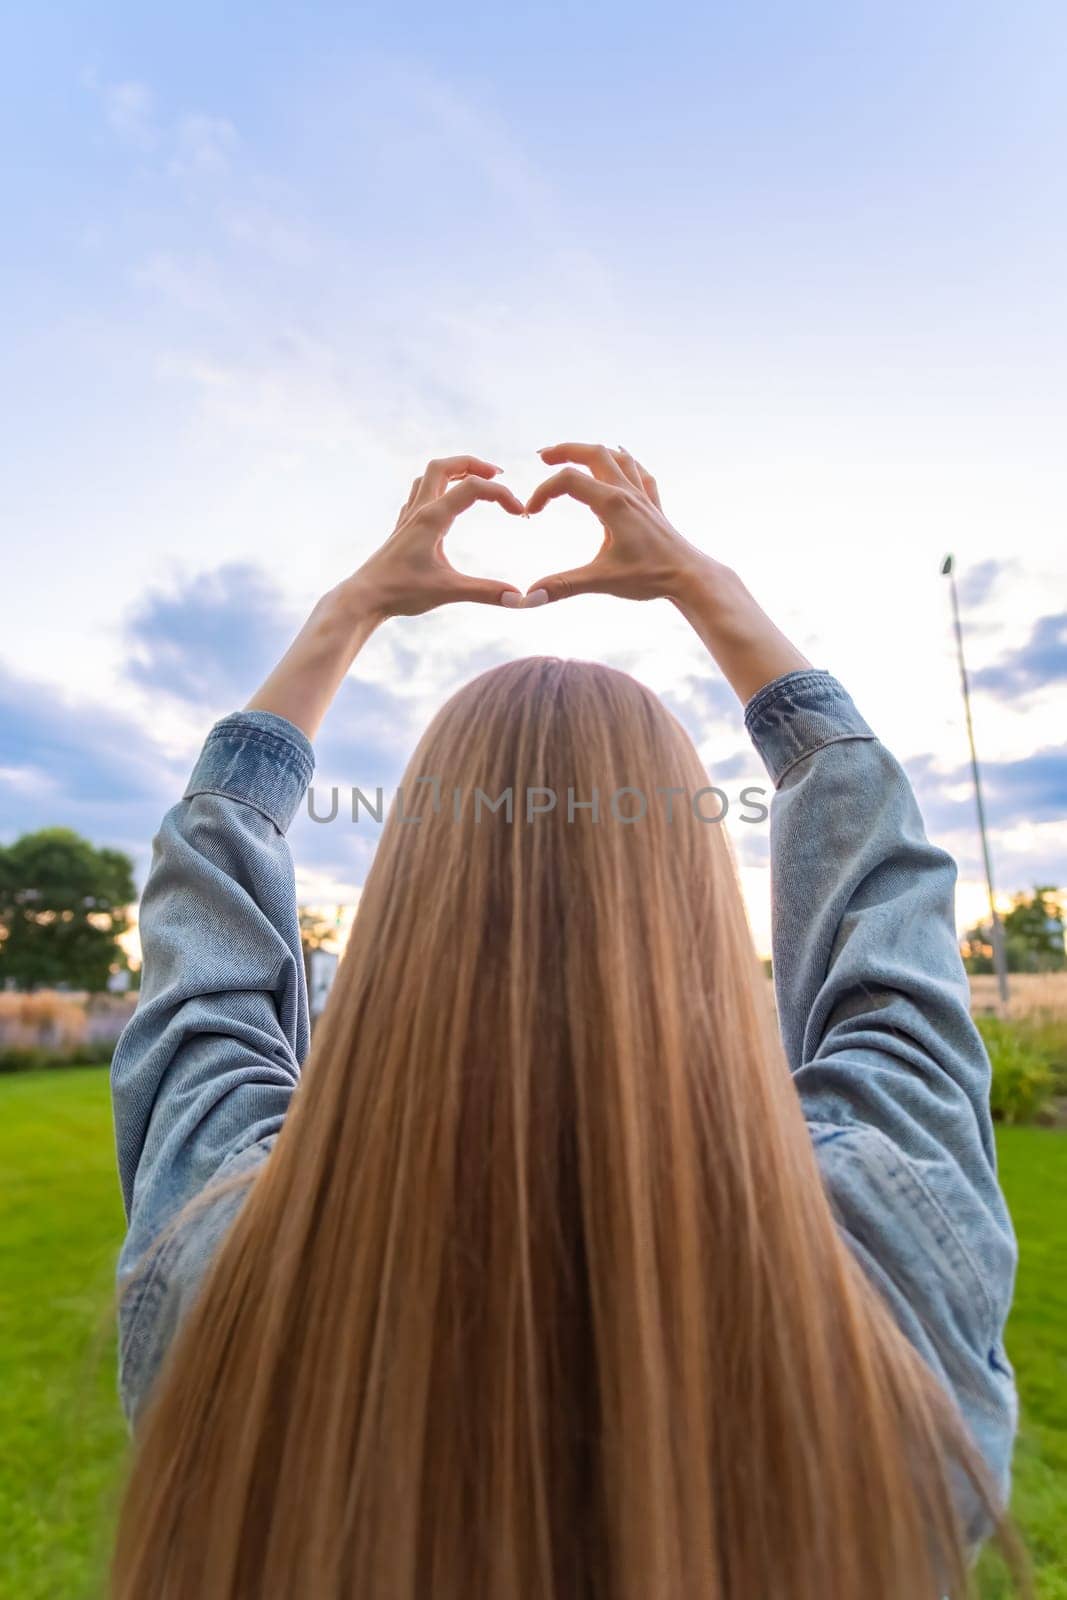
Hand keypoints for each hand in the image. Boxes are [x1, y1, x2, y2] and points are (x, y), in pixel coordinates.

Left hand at [349, 455, 524, 619]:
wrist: (364, 598)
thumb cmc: (401, 592)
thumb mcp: (449, 591)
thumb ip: (486, 592)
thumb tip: (520, 599)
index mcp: (432, 518)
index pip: (472, 487)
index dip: (501, 495)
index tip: (519, 513)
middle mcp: (419, 511)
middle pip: (444, 466)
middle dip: (474, 464)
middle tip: (498, 475)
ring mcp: (408, 518)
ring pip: (429, 476)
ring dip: (454, 472)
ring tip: (476, 481)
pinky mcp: (403, 528)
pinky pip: (419, 494)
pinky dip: (438, 488)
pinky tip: (446, 503)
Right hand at [522, 443, 716, 604]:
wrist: (690, 577)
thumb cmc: (650, 577)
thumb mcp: (602, 580)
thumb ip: (563, 586)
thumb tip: (529, 598)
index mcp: (612, 504)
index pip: (568, 481)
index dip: (543, 492)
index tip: (530, 514)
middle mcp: (628, 492)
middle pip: (594, 453)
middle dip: (565, 450)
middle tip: (543, 457)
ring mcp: (643, 497)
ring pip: (617, 457)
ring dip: (592, 452)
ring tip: (573, 457)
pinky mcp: (654, 506)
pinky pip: (640, 472)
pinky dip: (625, 462)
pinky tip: (621, 461)